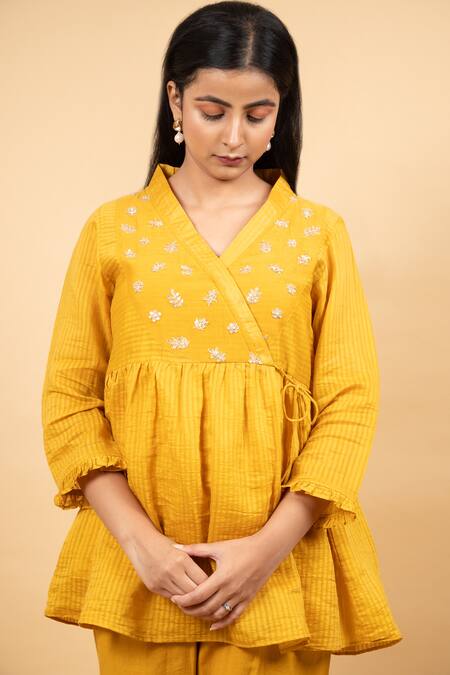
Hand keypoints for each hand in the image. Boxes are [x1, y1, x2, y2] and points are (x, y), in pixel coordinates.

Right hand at [123, 529, 208, 599]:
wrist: (139, 542)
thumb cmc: (164, 544)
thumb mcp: (181, 550)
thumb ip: (193, 563)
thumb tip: (210, 580)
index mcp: (182, 559)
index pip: (202, 580)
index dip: (210, 585)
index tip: (215, 586)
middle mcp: (172, 571)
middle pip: (194, 592)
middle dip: (202, 595)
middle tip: (209, 597)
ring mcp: (162, 580)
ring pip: (183, 598)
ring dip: (191, 600)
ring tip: (199, 600)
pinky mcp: (153, 587)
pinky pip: (171, 597)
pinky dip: (179, 598)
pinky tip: (184, 598)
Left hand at [169, 533, 284, 629]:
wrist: (266, 551)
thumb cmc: (241, 546)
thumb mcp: (218, 547)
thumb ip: (196, 549)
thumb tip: (176, 546)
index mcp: (221, 577)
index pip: (198, 595)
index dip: (184, 600)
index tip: (175, 598)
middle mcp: (230, 590)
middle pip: (205, 608)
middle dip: (190, 609)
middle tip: (180, 606)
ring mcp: (239, 597)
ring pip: (217, 614)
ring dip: (203, 616)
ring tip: (193, 611)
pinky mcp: (247, 600)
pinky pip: (233, 617)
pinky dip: (221, 623)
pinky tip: (212, 625)